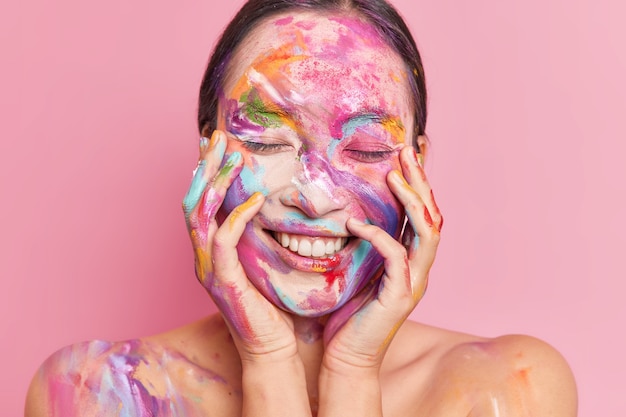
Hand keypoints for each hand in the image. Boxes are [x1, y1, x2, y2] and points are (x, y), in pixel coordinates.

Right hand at [182, 130, 297, 362]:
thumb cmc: (271, 307)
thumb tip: (266, 206)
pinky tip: (256, 199)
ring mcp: (208, 269)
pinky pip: (224, 240)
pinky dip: (237, 215)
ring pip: (200, 215)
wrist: (272, 347)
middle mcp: (203, 257)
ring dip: (215, 182)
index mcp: (210, 251)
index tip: (215, 144)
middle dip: (204, 166)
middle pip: (192, 201)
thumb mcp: (260, 262)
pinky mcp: (223, 281)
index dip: (204, 171)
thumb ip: (255, 236)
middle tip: (217, 136)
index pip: (199, 203)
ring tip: (232, 157)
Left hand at [322, 145, 442, 371]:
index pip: (422, 213)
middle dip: (421, 181)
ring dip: (412, 202)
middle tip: (407, 151)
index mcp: (410, 260)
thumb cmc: (348, 314)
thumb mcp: (359, 270)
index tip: (408, 153)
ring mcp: (413, 283)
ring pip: (427, 233)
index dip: (419, 183)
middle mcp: (418, 268)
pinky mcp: (399, 297)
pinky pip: (395, 257)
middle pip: (433, 216)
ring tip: (393, 176)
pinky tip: (356, 223)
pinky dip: (378, 236)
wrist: (347, 357)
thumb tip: (352, 210)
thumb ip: (366, 244)